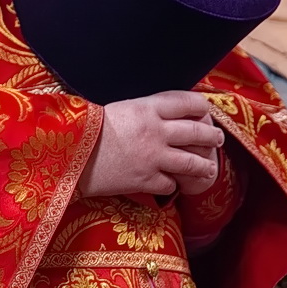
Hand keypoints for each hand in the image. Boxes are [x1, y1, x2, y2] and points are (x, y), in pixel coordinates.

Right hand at [78, 91, 223, 197]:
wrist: (69, 155)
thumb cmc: (87, 129)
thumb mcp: (119, 109)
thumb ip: (144, 111)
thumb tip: (162, 115)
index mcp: (147, 108)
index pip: (186, 102)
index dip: (201, 106)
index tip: (206, 111)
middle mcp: (155, 131)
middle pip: (197, 132)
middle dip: (212, 136)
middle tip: (217, 139)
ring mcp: (153, 157)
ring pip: (192, 162)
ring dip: (205, 165)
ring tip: (209, 167)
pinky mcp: (146, 180)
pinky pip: (171, 184)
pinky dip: (173, 185)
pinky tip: (172, 185)